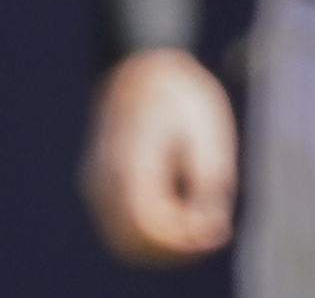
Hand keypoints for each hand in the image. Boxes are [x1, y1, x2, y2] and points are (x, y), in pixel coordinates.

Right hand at [81, 48, 238, 262]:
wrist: (140, 64)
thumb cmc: (180, 95)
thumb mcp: (208, 134)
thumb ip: (209, 185)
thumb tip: (211, 228)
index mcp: (133, 165)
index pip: (154, 229)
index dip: (186, 242)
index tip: (218, 232)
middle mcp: (106, 180)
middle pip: (134, 244)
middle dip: (174, 251)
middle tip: (211, 234)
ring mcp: (97, 182)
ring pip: (123, 239)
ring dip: (160, 245)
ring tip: (199, 226)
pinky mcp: (99, 181)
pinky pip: (119, 223)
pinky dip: (148, 230)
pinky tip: (180, 215)